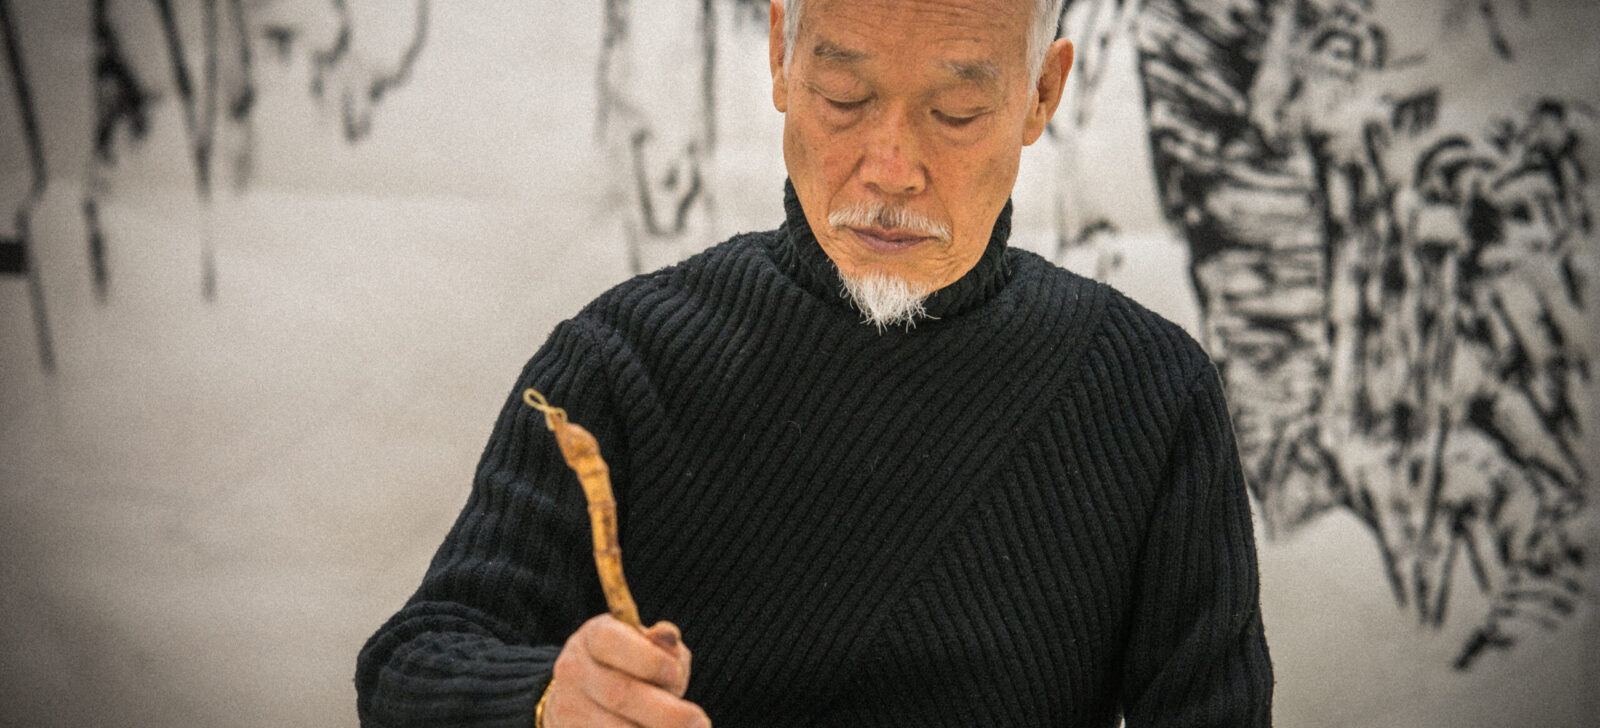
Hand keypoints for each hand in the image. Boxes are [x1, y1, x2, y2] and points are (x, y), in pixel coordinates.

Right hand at [544, 615, 708, 726]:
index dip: (647, 659)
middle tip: (700, 723)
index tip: (675, 673)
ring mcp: (569, 707)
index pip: (612, 642)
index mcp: (595, 636)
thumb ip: (664, 647)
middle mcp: (575, 670)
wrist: (585, 696)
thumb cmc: (633, 666)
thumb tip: (668, 636)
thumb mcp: (648, 647)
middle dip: (666, 713)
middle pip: (619, 694)